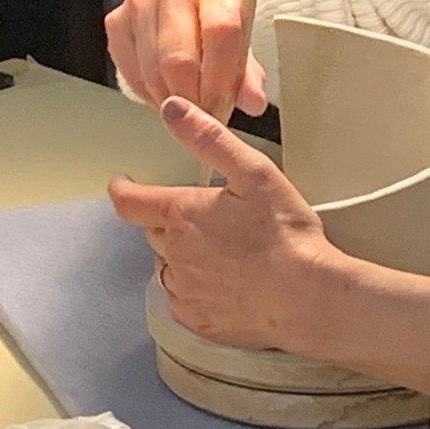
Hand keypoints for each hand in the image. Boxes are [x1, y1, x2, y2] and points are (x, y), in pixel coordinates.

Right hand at [104, 0, 267, 117]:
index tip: (221, 109)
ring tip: (188, 109)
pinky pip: (130, 72)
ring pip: (152, 71)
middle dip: (193, 99)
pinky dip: (149, 94)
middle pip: (179, 59)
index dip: (219, 81)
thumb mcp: (243, 42)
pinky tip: (166, 94)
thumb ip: (250, 74)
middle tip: (203, 117)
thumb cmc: (219, 18)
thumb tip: (253, 102)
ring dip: (171, 102)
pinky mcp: (117, 20)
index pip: (219, 33)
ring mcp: (140, 1)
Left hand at [108, 96, 339, 353]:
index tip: (123, 184)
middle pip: (155, 233)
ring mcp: (184, 290)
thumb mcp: (254, 172)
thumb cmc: (285, 233)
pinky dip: (196, 289)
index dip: (122, 189)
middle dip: (170, 222)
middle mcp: (173, 253)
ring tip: (224, 253)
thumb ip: (209, 138)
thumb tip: (172, 108)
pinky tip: (228, 284)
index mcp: (182, 213)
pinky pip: (183, 299)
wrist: (307, 297)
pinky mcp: (197, 320)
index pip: (130, 201)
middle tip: (208, 219)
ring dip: (183, 256)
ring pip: (168, 266)